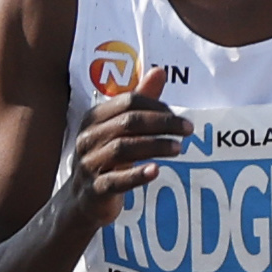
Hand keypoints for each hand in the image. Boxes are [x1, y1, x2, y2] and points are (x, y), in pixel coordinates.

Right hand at [67, 65, 190, 226]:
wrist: (83, 201)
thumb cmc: (105, 158)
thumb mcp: (119, 129)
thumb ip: (139, 102)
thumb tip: (159, 71)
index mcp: (93, 118)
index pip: (128, 101)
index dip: (157, 106)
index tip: (179, 117)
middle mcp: (88, 137)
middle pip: (128, 122)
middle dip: (162, 123)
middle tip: (188, 130)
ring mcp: (89, 163)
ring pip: (123, 148)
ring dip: (155, 146)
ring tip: (179, 148)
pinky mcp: (95, 189)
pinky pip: (116, 180)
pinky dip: (136, 175)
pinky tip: (155, 171)